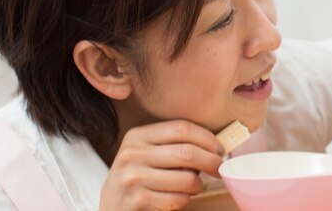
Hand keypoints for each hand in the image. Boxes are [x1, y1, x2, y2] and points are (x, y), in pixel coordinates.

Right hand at [100, 120, 224, 210]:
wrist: (111, 208)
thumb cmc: (138, 179)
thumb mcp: (146, 154)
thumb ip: (173, 146)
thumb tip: (215, 146)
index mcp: (137, 136)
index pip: (181, 128)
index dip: (207, 138)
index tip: (219, 150)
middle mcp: (132, 154)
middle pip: (187, 152)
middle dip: (212, 162)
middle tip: (219, 169)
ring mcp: (132, 178)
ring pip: (187, 179)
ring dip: (198, 185)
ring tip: (193, 187)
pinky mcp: (137, 201)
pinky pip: (178, 199)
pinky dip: (185, 200)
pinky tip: (177, 198)